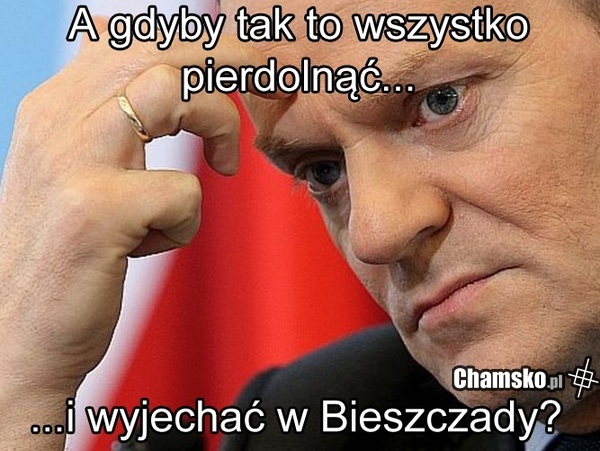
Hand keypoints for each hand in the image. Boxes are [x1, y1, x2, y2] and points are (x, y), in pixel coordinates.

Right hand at [0, 17, 271, 447]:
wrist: (17, 338)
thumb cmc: (67, 256)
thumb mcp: (80, 173)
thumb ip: (115, 123)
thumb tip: (170, 86)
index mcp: (56, 107)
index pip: (132, 35)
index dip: (199, 43)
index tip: (241, 69)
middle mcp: (58, 119)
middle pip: (161, 47)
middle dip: (231, 60)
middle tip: (270, 88)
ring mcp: (73, 162)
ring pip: (173, 91)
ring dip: (217, 123)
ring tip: (224, 162)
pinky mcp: (95, 212)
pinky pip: (181, 190)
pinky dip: (188, 220)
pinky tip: (156, 242)